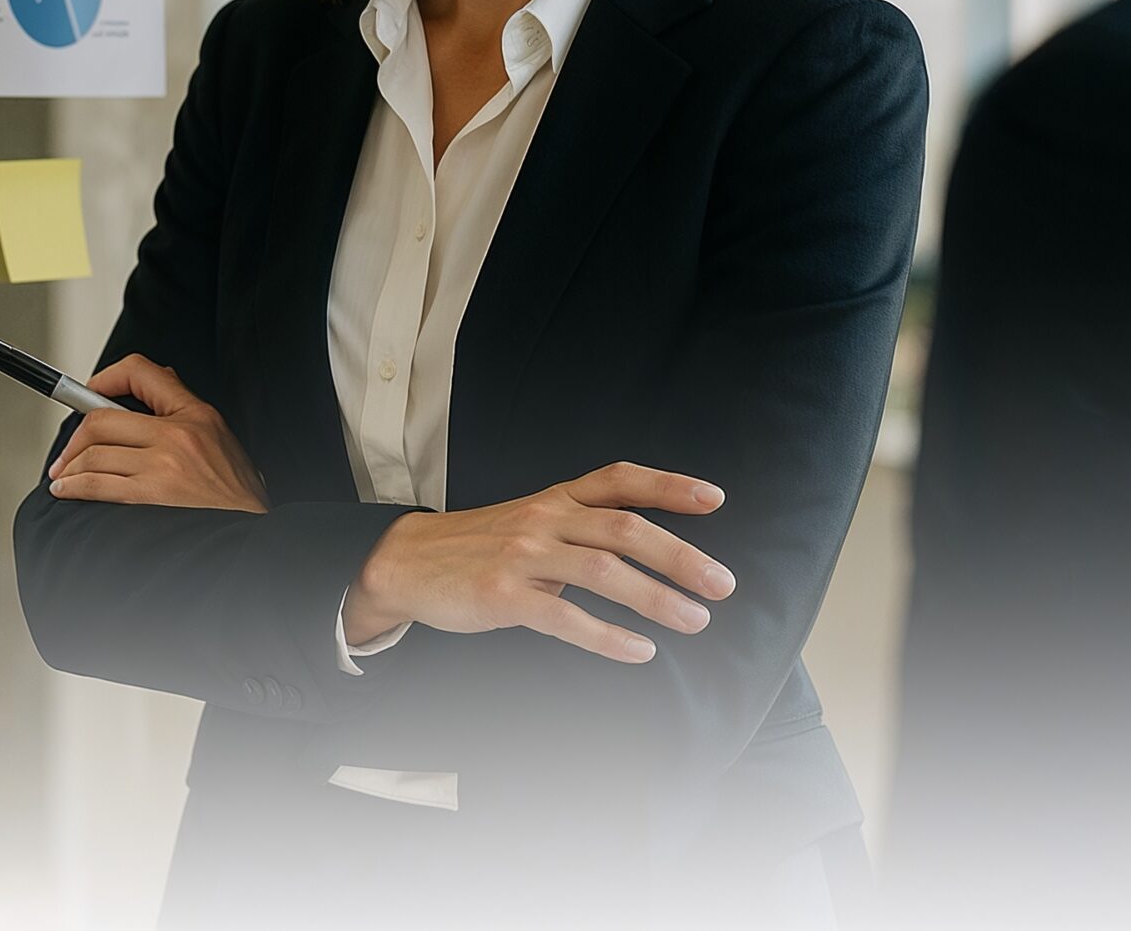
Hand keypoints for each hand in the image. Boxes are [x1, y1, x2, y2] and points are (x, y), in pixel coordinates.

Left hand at [44, 355, 267, 511]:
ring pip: (94, 454)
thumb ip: (184, 410)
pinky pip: (97, 484)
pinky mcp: (152, 496)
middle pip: (102, 419)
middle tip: (70, 449)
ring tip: (63, 474)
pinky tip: (67, 489)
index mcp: (197, 414)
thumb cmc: (236, 494)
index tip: (89, 390)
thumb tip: (155, 383)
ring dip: (69, 465)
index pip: (142, 372)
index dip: (107, 377)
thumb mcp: (221, 437)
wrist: (252, 535)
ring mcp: (163, 466)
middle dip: (76, 435)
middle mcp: (178, 435)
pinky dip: (73, 486)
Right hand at [341, 462, 736, 662]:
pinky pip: (565, 618)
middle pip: (624, 528)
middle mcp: (545, 520)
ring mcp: (523, 557)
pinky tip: (639, 652)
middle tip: (722, 583)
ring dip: (656, 598)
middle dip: (680, 555)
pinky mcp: (504, 596)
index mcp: (555, 499)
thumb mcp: (532, 521)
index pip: (619, 479)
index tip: (714, 499)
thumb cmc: (481, 547)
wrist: (407, 563)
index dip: (669, 485)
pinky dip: (608, 637)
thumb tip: (648, 547)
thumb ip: (581, 527)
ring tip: (695, 620)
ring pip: (603, 571)